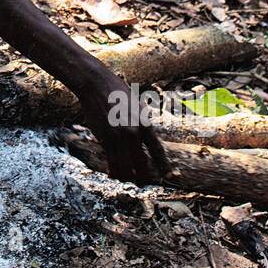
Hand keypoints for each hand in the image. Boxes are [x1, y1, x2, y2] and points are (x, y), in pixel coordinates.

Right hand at [73, 61, 169, 184]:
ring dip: (127, 177)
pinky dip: (114, 171)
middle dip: (144, 177)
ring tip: (127, 180)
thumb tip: (143, 139)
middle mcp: (134, 133)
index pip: (158, 151)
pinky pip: (112, 162)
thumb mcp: (136, 106)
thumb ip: (141, 123)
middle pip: (143, 165)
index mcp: (145, 124)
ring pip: (126, 168)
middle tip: (142, 183)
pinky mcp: (104, 139)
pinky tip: (113, 174)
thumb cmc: (116, 92)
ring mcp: (119, 137)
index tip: (172, 178)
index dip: (165, 167)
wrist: (96, 84)